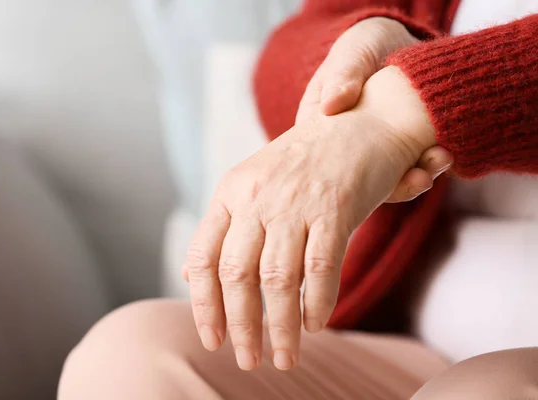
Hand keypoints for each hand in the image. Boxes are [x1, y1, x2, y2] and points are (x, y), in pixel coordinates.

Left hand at [185, 65, 435, 370]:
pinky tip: (316, 326)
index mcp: (231, 192)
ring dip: (280, 327)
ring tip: (283, 358)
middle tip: (247, 360)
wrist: (359, 122)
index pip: (204, 257)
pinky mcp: (334, 207)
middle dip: (240, 326)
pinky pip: (321, 268)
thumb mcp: (254, 186)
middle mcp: (257, 197)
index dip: (204, 304)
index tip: (211, 340)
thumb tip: (192, 275)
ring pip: (277, 279)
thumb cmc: (305, 164)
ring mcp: (295, 202)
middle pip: (236, 275)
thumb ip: (226, 229)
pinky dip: (317, 304)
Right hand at [298, 17, 451, 201]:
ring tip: (439, 159)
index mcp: (322, 129)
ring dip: (416, 177)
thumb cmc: (368, 48)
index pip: (323, 161)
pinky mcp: (405, 156)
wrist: (403, 47)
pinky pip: (412, 171)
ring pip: (390, 180)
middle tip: (417, 177)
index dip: (343, 174)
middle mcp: (348, 151)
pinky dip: (429, 168)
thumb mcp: (353, 52)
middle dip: (390, 185)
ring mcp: (378, 157)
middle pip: (360, 181)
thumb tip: (330, 106)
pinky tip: (445, 155)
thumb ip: (342, 74)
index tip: (371, 171)